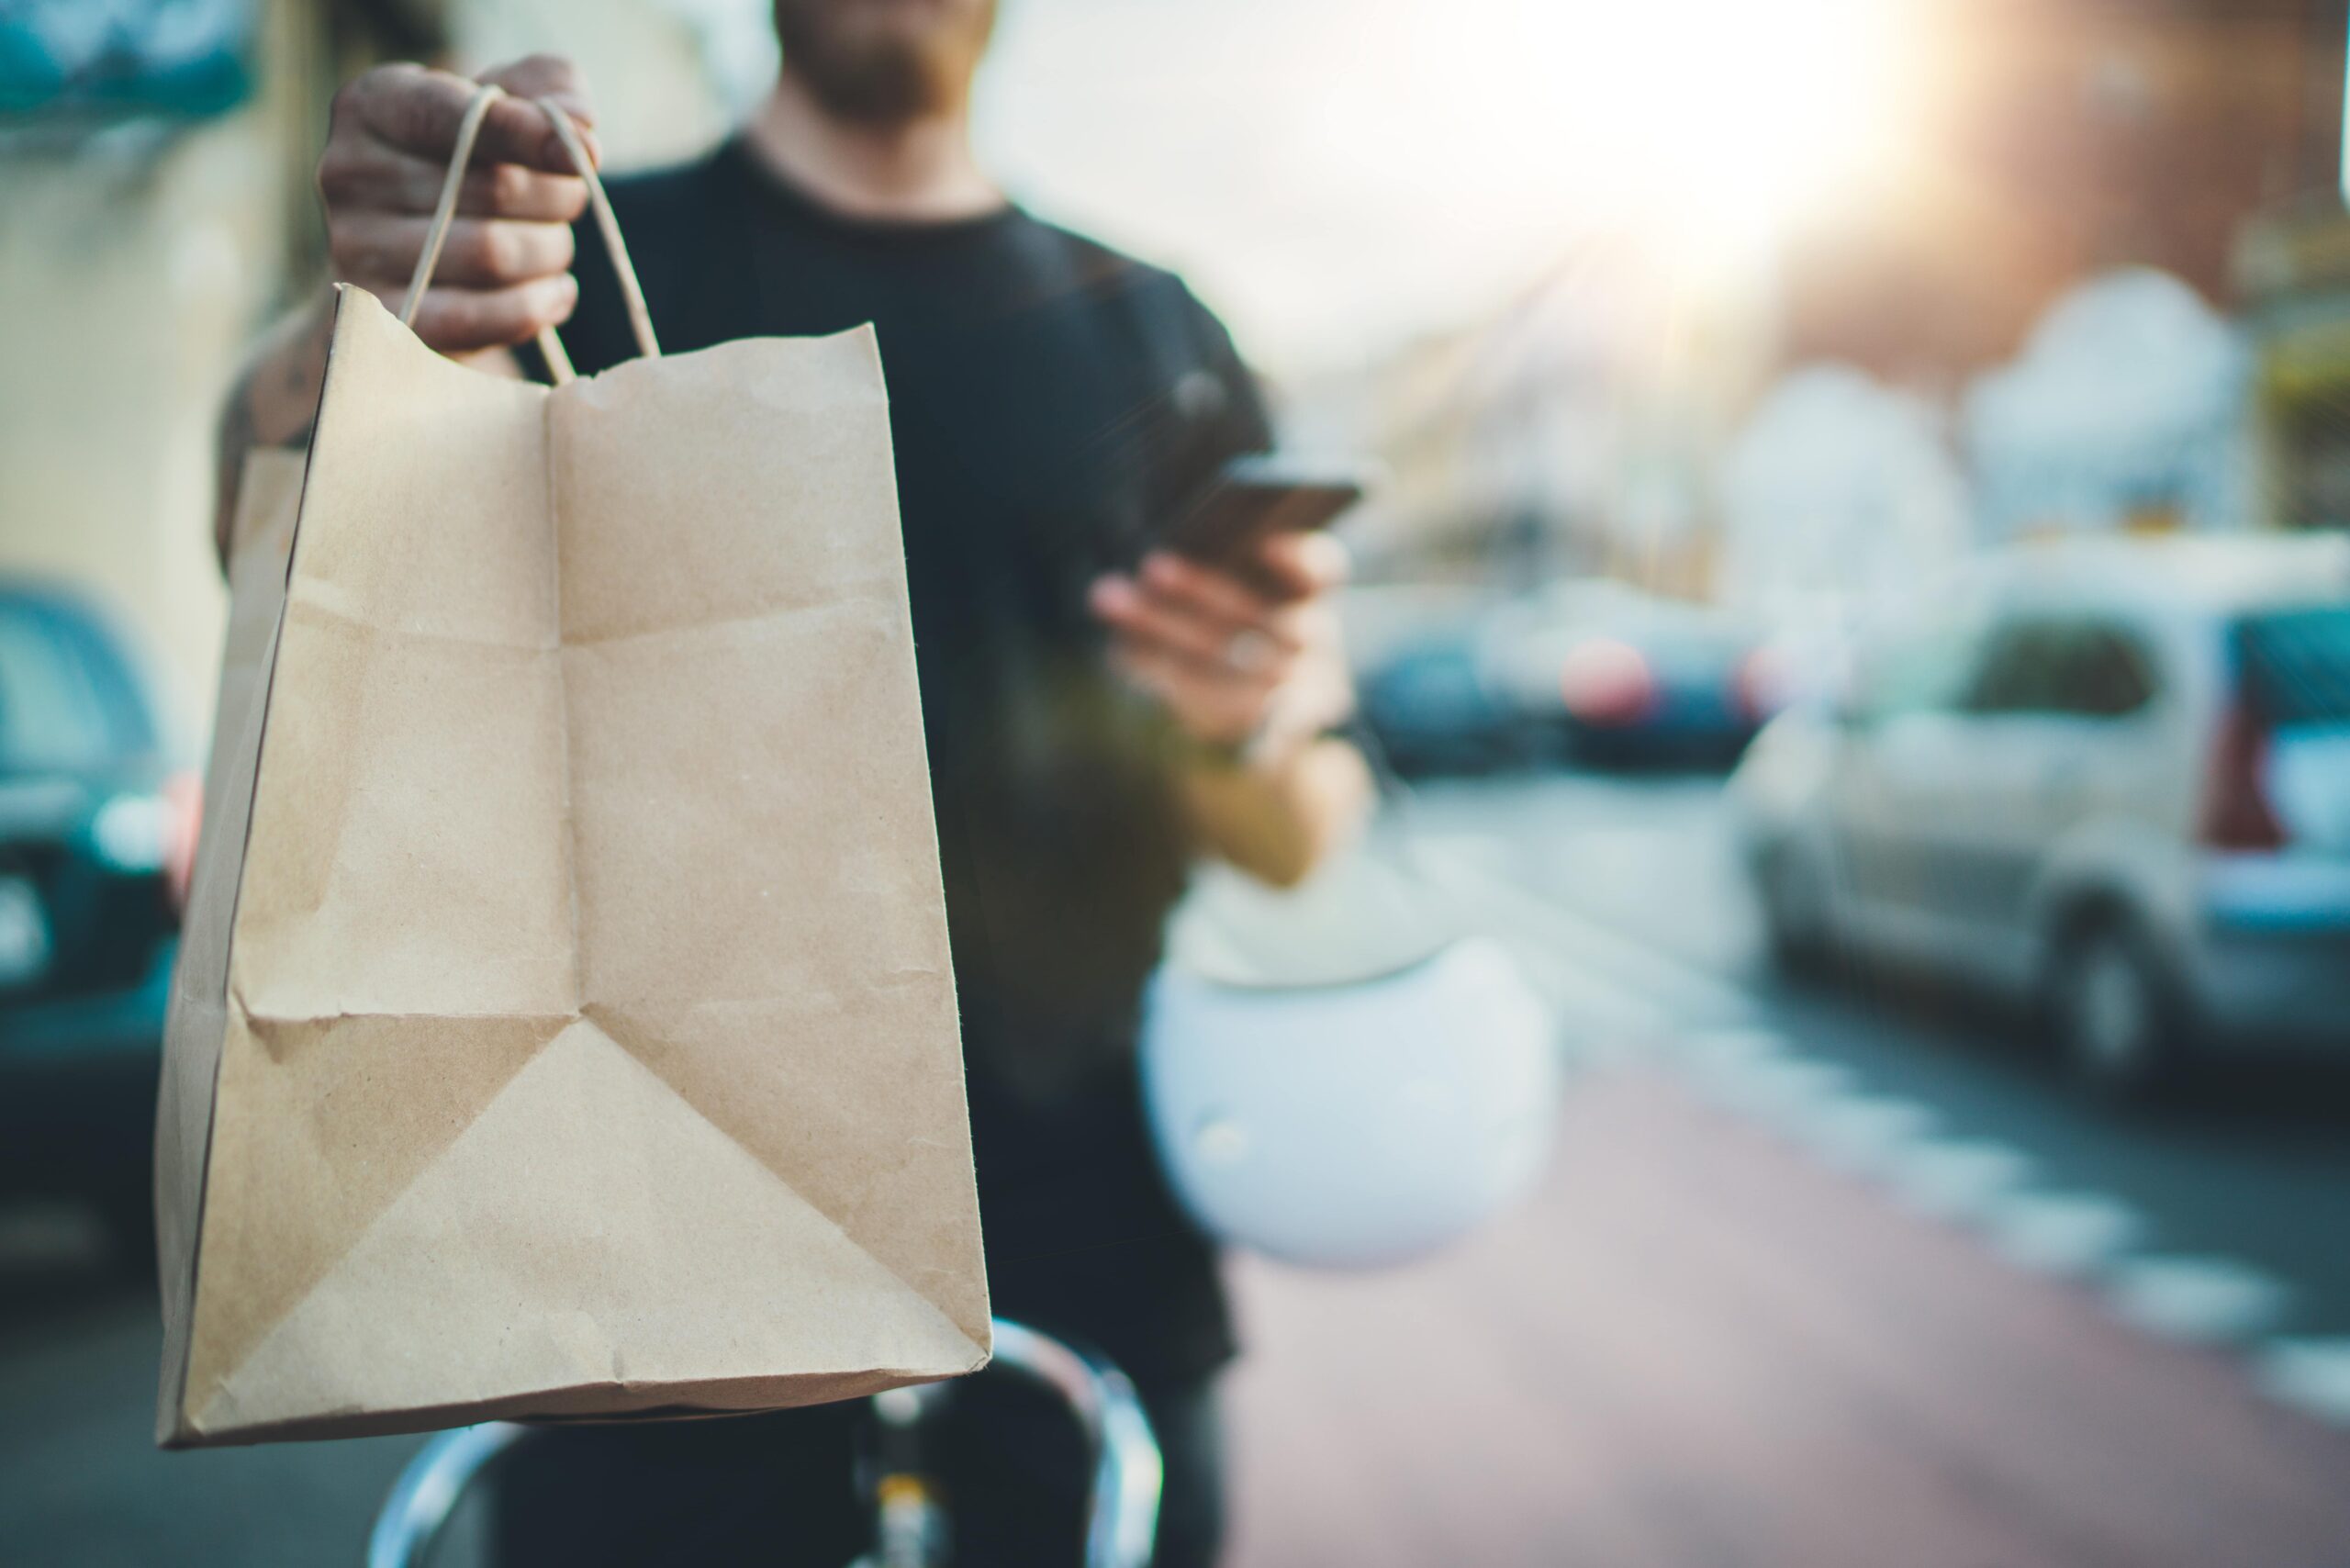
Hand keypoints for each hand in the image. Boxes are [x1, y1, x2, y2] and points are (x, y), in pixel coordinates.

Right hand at [317, 55, 597, 354]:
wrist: (416, 254)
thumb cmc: (471, 161)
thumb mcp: (505, 101)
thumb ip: (549, 88)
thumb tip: (578, 129)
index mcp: (372, 105)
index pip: (453, 117)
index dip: (527, 134)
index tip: (585, 155)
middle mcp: (349, 172)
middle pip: (493, 189)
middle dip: (558, 198)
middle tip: (568, 201)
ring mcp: (356, 249)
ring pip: (494, 255)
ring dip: (551, 252)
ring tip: (552, 245)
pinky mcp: (386, 316)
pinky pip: (481, 317)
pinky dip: (536, 306)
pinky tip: (555, 292)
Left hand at [1088, 532, 1355, 754]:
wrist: (1254, 721)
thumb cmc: (1235, 627)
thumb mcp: (1242, 595)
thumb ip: (1215, 567)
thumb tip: (1155, 558)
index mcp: (1312, 597)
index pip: (1321, 572)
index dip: (1297, 560)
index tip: (1265, 545)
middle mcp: (1310, 641)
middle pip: (1257, 618)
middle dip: (1201, 591)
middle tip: (1152, 564)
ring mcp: (1285, 690)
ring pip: (1220, 658)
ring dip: (1160, 625)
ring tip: (1108, 596)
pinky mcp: (1247, 724)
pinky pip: (1198, 695)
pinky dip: (1156, 667)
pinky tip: (1118, 648)